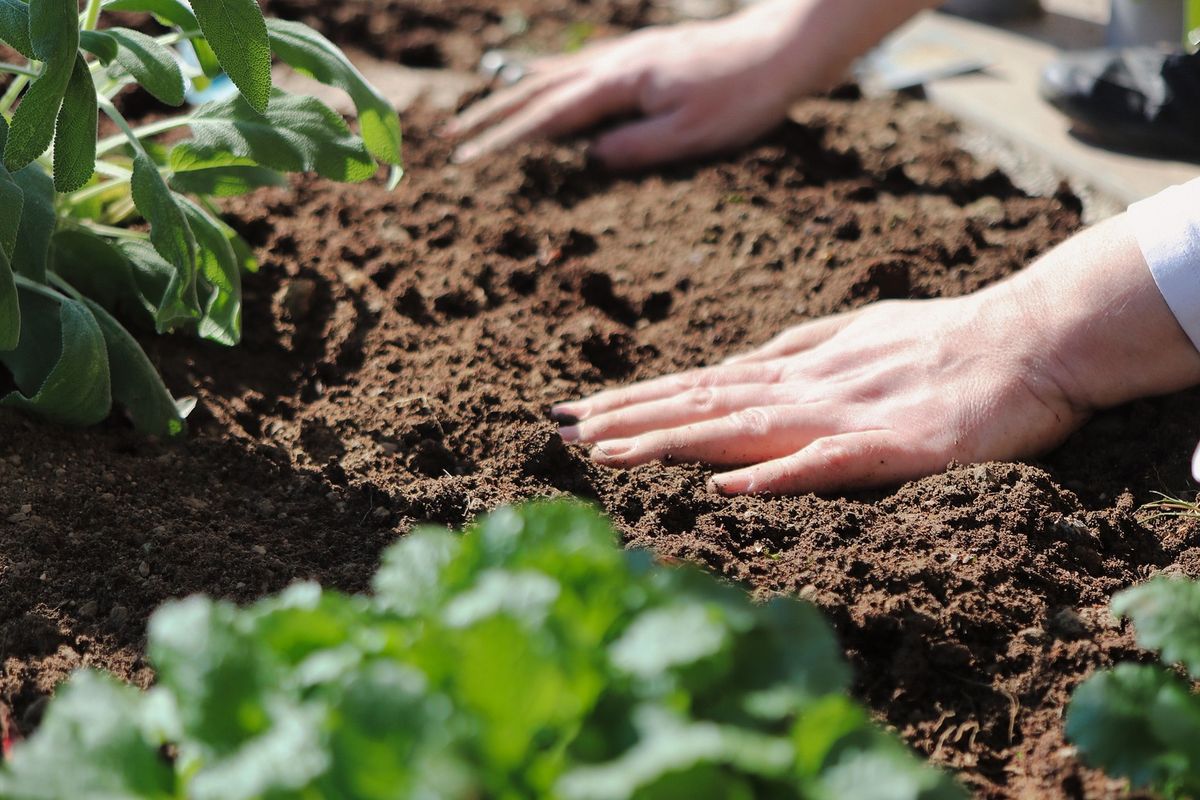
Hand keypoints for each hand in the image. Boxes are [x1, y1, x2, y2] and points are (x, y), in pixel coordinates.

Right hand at [445, 5, 821, 169]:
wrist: (782, 47)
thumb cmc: (743, 96)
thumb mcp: (692, 135)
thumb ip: (636, 148)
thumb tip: (589, 160)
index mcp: (621, 83)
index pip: (549, 116)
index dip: (505, 138)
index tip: (468, 157)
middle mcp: (616, 62)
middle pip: (539, 90)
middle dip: (492, 115)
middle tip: (452, 135)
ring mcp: (628, 54)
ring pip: (556, 73)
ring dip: (513, 94)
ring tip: (480, 110)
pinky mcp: (643, 53)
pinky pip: (580, 64)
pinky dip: (549, 75)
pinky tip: (541, 80)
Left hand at [552, 215, 1199, 494]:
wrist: (1032, 339)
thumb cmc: (946, 340)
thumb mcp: (855, 337)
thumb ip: (796, 351)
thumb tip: (738, 365)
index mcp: (798, 371)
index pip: (699, 387)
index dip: (635, 400)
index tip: (576, 412)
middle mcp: (806, 390)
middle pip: (703, 404)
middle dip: (628, 418)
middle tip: (560, 430)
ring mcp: (845, 416)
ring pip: (743, 428)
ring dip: (672, 439)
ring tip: (608, 452)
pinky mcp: (894, 447)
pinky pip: (827, 463)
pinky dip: (775, 474)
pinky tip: (726, 485)